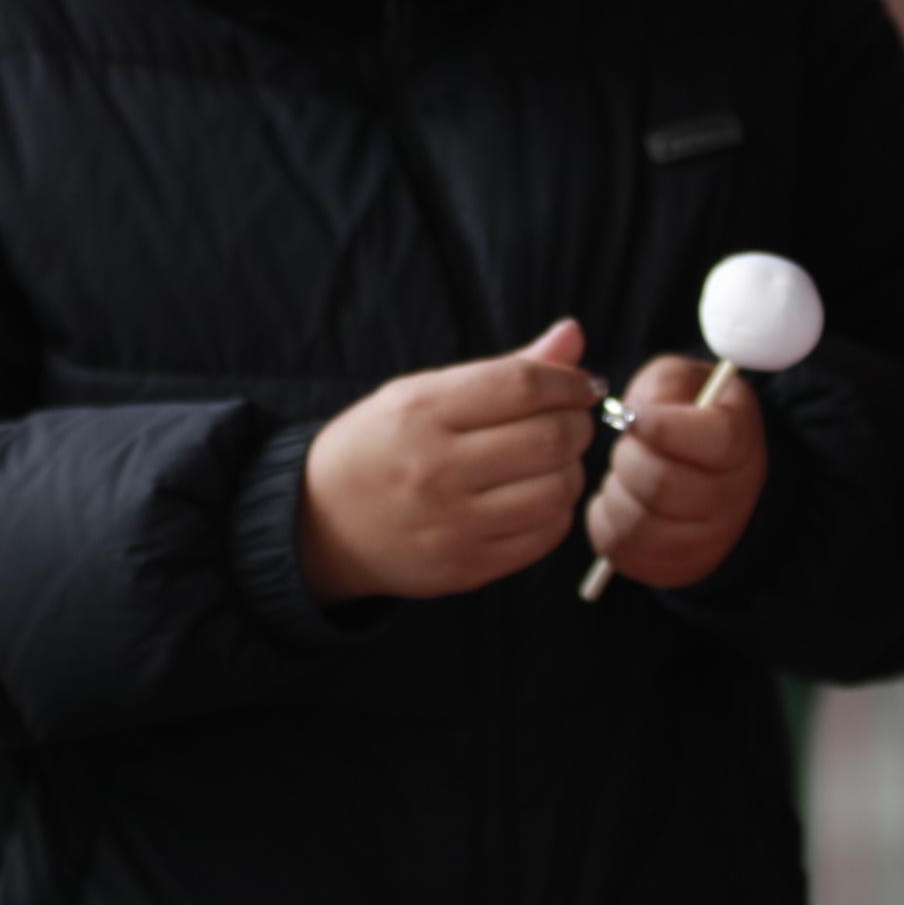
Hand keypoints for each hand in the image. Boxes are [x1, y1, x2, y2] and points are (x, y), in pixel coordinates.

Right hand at [299, 320, 596, 602]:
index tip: (582, 384)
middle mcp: (436, 469)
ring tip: (551, 461)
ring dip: (570, 470)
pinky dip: (555, 511)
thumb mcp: (423, 393)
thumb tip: (574, 337)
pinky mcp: (466, 568)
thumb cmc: (380, 446)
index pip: (524, 385)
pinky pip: (544, 536)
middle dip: (577, 424)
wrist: (321, 523)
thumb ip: (505, 370)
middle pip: (551, 438)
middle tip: (570, 421)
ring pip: (557, 490)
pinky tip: (536, 497)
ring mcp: (452, 524)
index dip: (569, 380)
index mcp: (422, 412)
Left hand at [582, 352, 768, 589]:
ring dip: (614, 490)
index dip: (663, 427)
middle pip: (664, 484)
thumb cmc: (690, 417)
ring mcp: (708, 541)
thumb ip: (663, 385)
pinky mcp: (674, 567)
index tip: (635, 416)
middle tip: (626, 444)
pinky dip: (606, 519)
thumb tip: (634, 414)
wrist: (712, 472)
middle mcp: (735, 498)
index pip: (716, 439)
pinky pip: (619, 549)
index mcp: (742, 442)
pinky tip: (621, 498)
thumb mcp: (684, 381)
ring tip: (624, 473)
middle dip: (627, 457)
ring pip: (637, 523)